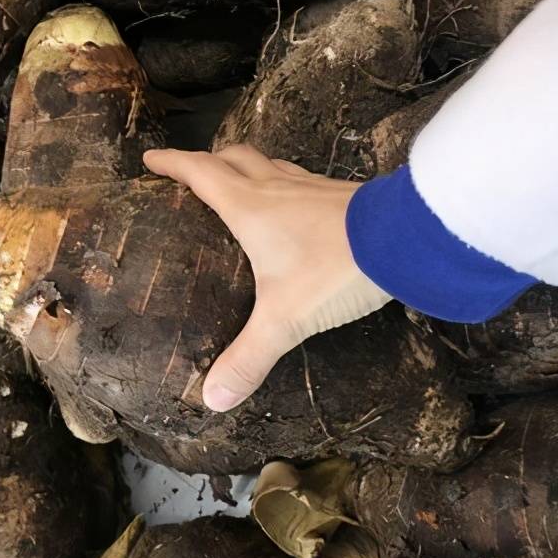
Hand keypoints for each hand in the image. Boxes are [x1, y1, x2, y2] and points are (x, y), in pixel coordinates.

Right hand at [144, 145, 391, 411]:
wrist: (407, 240)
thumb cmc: (334, 269)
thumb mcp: (285, 319)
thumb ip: (248, 358)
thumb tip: (212, 398)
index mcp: (250, 208)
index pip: (200, 173)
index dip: (172, 163)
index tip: (150, 160)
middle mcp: (278, 189)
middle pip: (234, 159)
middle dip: (209, 160)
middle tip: (194, 172)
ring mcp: (313, 189)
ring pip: (271, 166)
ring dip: (249, 169)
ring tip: (240, 185)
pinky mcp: (342, 196)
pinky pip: (302, 182)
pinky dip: (285, 187)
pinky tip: (295, 208)